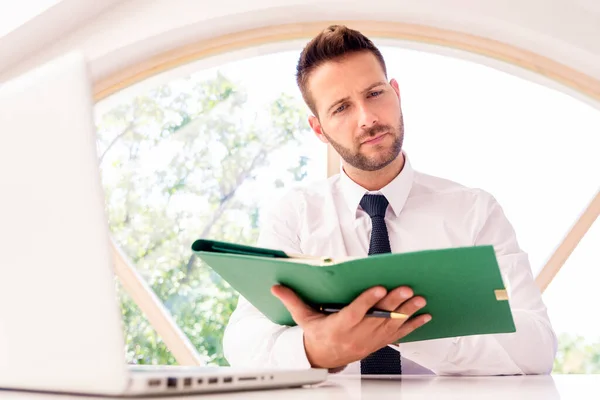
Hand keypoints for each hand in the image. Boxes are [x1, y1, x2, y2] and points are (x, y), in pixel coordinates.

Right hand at [271, 284, 430, 370]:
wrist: (325, 359)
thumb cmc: (317, 335)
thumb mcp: (303, 318)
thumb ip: (292, 301)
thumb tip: (276, 286)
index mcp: (340, 326)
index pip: (356, 312)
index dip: (368, 301)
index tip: (379, 288)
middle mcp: (358, 334)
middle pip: (378, 317)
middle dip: (394, 303)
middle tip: (407, 289)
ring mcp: (371, 339)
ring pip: (392, 324)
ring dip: (407, 312)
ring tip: (420, 299)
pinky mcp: (379, 342)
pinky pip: (399, 334)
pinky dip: (413, 325)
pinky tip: (425, 316)